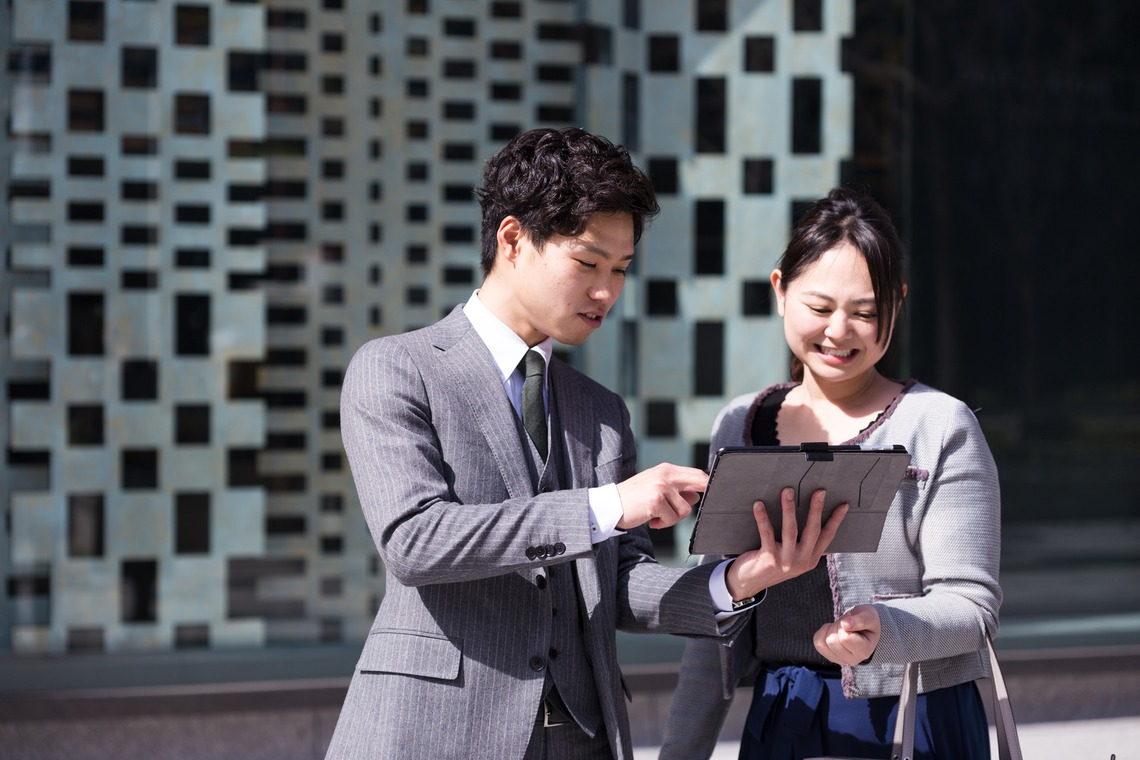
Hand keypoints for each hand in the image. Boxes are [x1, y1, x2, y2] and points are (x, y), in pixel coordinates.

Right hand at [615, 463, 708, 529]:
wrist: (609, 505)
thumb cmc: (633, 498)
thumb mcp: (655, 488)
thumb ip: (677, 490)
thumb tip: (697, 496)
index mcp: (667, 469)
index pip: (697, 474)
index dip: (708, 485)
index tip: (714, 494)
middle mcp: (666, 475)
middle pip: (700, 483)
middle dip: (703, 498)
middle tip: (690, 508)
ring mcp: (661, 487)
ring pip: (685, 509)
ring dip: (673, 518)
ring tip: (657, 515)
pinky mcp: (656, 501)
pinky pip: (672, 519)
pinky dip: (663, 524)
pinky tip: (651, 520)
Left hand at [725, 487, 846, 599]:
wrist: (748, 584)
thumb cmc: (770, 566)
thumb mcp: (792, 560)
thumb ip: (804, 546)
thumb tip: (814, 523)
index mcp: (810, 559)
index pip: (827, 537)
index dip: (836, 521)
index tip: (843, 505)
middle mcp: (801, 561)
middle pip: (812, 531)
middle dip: (816, 509)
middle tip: (820, 491)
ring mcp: (785, 561)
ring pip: (790, 530)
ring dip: (789, 508)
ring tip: (788, 491)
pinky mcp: (769, 559)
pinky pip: (767, 533)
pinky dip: (763, 518)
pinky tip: (759, 505)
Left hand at [814, 604, 880, 665]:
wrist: (865, 628)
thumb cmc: (868, 621)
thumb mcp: (869, 616)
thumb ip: (860, 620)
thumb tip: (845, 624)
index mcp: (864, 651)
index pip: (844, 638)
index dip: (844, 624)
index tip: (852, 620)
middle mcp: (852, 660)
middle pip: (832, 641)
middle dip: (837, 626)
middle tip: (847, 624)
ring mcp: (840, 660)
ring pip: (822, 643)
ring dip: (830, 630)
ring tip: (841, 628)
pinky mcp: (830, 657)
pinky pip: (817, 642)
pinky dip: (823, 632)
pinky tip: (834, 631)